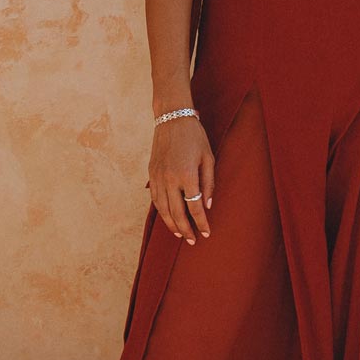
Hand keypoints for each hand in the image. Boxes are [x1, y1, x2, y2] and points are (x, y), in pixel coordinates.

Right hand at [148, 116, 213, 243]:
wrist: (172, 119)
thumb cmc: (194, 137)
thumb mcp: (208, 158)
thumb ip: (208, 183)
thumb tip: (207, 205)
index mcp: (187, 175)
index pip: (194, 207)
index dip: (201, 222)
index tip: (206, 233)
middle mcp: (170, 179)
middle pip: (177, 212)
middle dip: (185, 229)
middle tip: (193, 240)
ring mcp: (158, 177)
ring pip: (163, 209)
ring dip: (171, 224)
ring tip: (180, 234)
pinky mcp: (151, 174)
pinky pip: (155, 199)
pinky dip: (161, 211)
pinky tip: (168, 218)